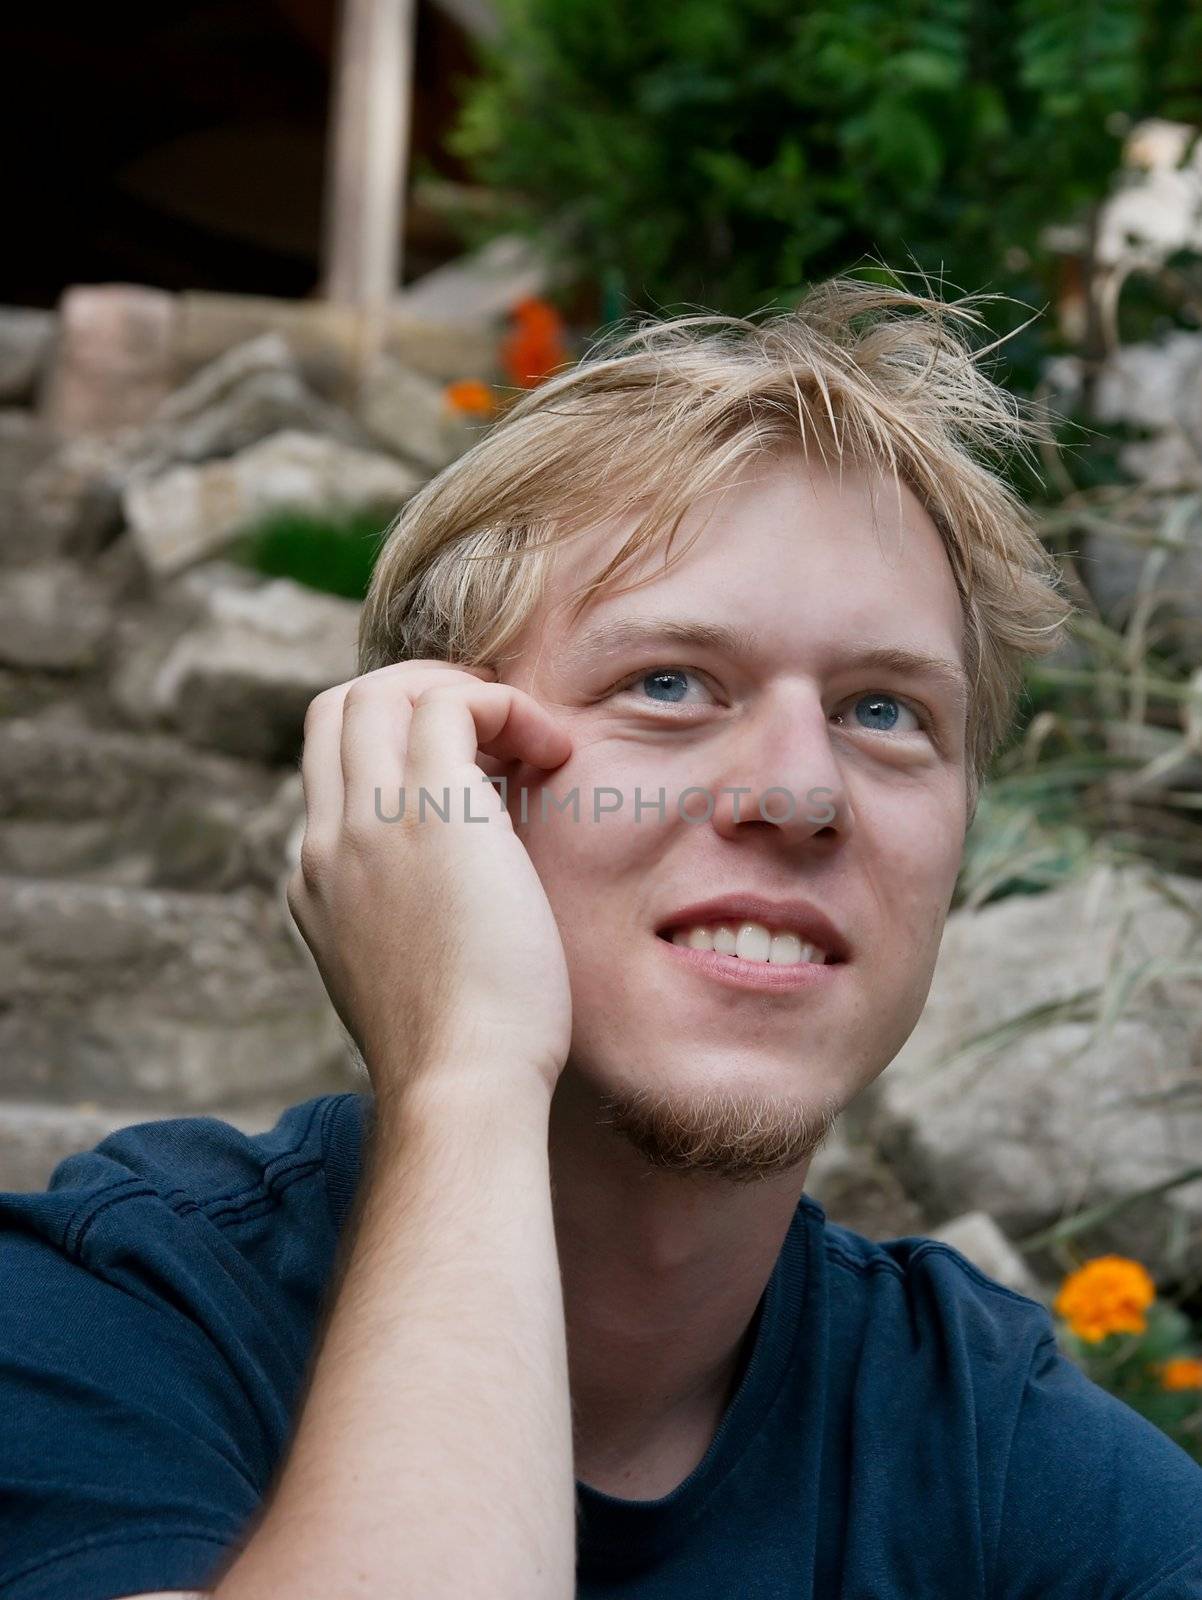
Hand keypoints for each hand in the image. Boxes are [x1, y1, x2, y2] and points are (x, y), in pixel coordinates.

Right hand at [287, 660, 574, 1106]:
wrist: (461, 1085)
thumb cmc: (463, 1050)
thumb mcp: (407, 974)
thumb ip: (406, 917)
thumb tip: (457, 889)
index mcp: (315, 881)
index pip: (331, 764)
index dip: (397, 740)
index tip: (472, 765)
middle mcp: (326, 841)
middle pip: (341, 708)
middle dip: (418, 693)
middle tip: (493, 729)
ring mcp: (369, 823)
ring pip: (382, 691)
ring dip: (462, 693)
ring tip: (525, 737)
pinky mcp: (431, 813)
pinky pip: (452, 705)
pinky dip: (504, 707)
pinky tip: (551, 752)